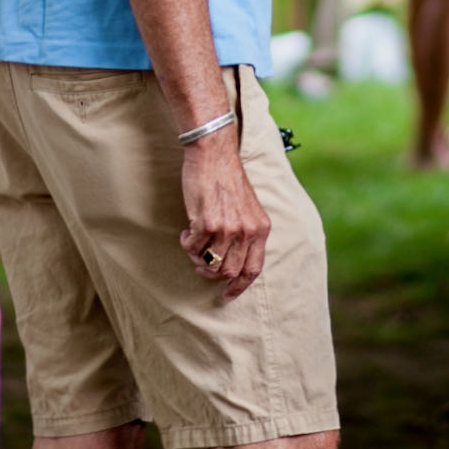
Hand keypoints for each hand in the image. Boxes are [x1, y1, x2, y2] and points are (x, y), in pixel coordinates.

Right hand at [178, 125, 270, 298]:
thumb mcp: (249, 207)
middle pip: (229, 271)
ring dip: (197, 258)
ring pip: (210, 263)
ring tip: (194, 243)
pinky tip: (187, 230)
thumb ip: (246, 231)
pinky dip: (187, 243)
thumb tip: (233, 259)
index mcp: (261, 228)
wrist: (214, 152)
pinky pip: (192, 248)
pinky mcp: (205, 222)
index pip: (253, 269)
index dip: (240, 286)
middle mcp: (246, 231)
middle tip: (201, 263)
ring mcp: (226, 228)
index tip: (228, 295)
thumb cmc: (228, 178)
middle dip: (212, 272)